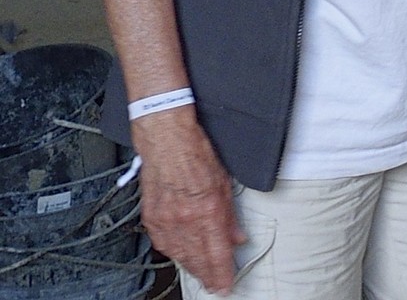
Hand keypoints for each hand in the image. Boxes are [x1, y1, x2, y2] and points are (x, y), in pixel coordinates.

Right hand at [133, 109, 241, 293]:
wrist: (166, 139)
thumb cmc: (195, 154)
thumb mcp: (223, 183)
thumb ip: (230, 216)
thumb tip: (237, 238)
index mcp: (207, 211)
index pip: (217, 254)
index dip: (222, 274)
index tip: (227, 285)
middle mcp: (185, 221)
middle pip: (197, 260)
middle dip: (207, 275)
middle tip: (215, 285)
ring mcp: (166, 221)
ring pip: (180, 256)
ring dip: (191, 267)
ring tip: (201, 273)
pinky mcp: (151, 219)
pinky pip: (164, 245)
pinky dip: (174, 252)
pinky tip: (181, 255)